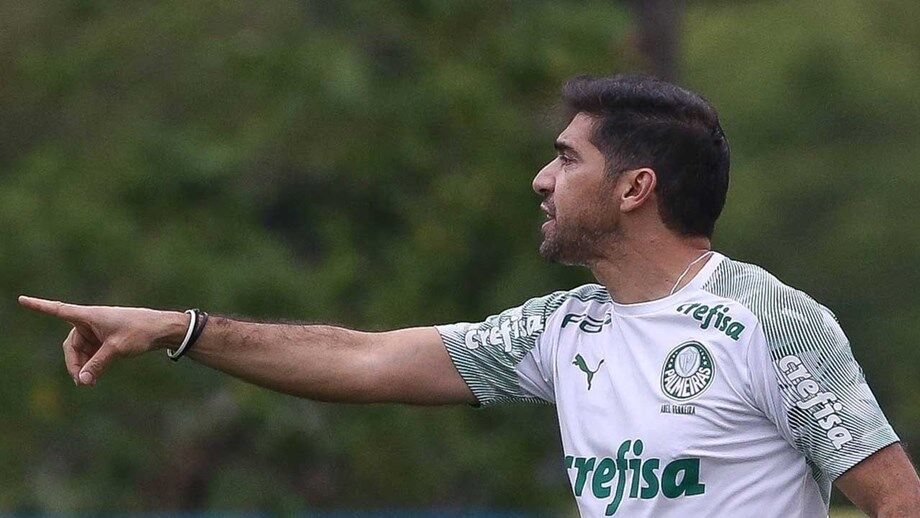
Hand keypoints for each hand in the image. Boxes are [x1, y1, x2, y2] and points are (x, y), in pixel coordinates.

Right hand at [18, 296, 186, 385]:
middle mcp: (90, 321)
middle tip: (81, 382)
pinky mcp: (104, 339)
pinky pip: (90, 353)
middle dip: (74, 363)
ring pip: (80, 352)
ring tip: (90, 382)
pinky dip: (91, 364)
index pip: (59, 310)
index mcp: (89, 315)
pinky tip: (94, 378)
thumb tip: (82, 381)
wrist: (162, 329)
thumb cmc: (140, 331)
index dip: (40, 306)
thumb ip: (98, 365)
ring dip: (83, 366)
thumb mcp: (117, 349)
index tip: (22, 300)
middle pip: (70, 345)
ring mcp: (97, 331)